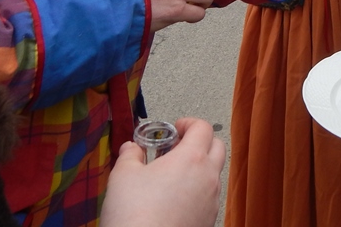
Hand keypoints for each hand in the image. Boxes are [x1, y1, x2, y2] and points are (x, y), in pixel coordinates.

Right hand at [101, 117, 224, 226]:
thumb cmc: (135, 215)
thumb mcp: (123, 176)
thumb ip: (130, 155)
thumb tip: (131, 148)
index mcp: (192, 158)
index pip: (203, 127)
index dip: (189, 123)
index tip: (177, 127)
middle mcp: (208, 177)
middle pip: (217, 147)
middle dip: (201, 142)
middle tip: (178, 146)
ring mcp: (212, 201)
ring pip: (214, 174)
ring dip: (200, 168)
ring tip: (173, 175)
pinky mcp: (209, 220)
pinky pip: (209, 198)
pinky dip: (198, 191)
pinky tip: (176, 200)